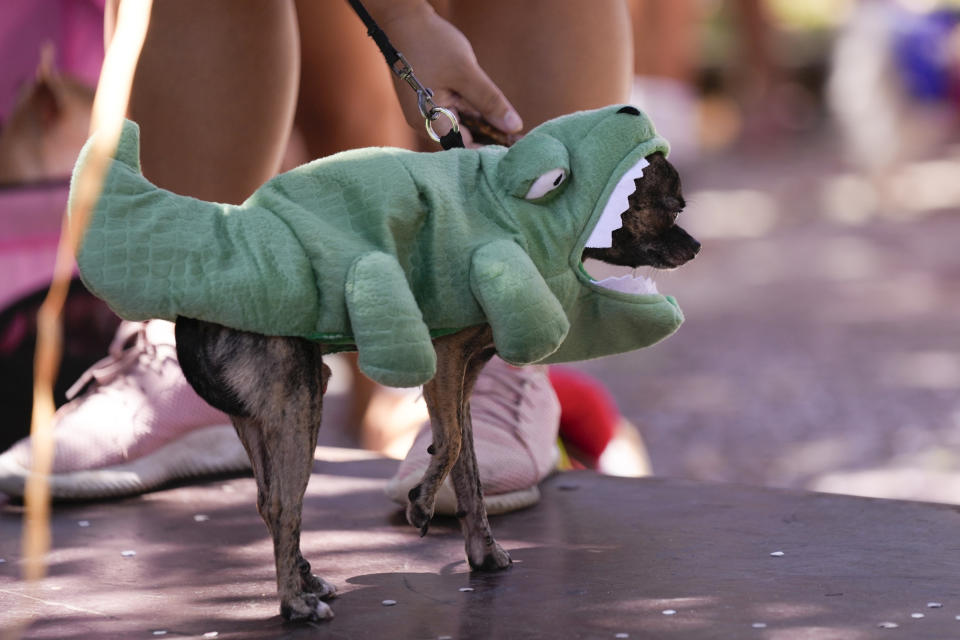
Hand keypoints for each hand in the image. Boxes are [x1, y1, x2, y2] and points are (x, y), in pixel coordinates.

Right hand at [372, 2, 522, 142]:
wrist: (405, 20)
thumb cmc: (431, 44)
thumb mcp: (467, 73)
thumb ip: (490, 102)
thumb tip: (514, 127)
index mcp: (429, 120)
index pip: (464, 147)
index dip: (489, 150)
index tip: (514, 148)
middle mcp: (425, 122)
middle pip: (462, 139)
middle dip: (488, 138)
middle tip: (517, 138)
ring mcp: (426, 112)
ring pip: (460, 126)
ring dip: (482, 126)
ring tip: (509, 129)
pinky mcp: (429, 102)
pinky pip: (454, 114)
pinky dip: (472, 114)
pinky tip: (490, 113)